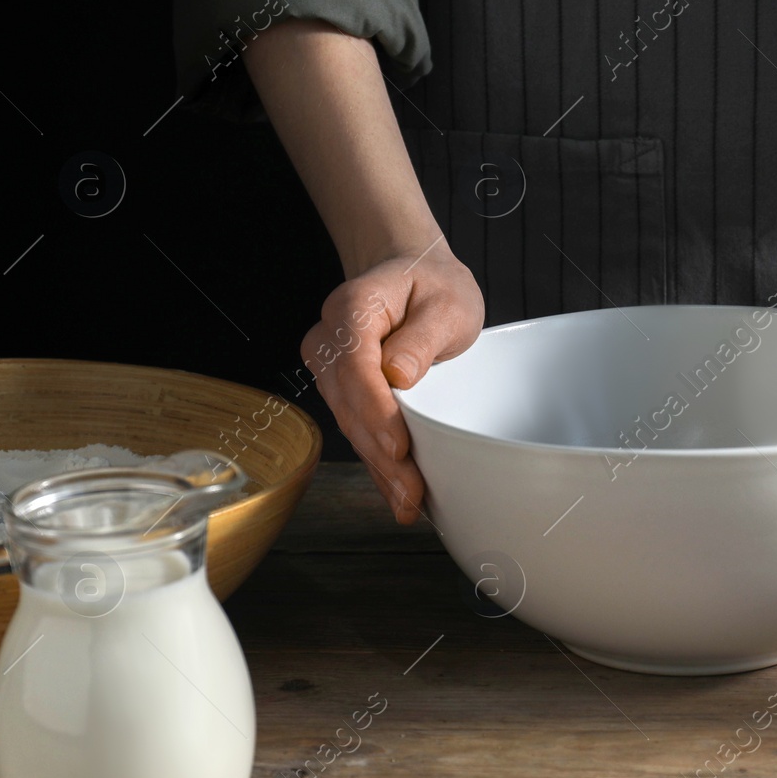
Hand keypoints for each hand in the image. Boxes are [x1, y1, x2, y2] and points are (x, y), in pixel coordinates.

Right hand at [302, 246, 483, 523]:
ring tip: (407, 502)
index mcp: (353, 307)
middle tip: (410, 492)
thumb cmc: (433, 286)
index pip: (356, 365)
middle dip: (379, 452)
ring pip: (350, 422)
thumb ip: (422, 337)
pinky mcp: (341, 388)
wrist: (411, 275)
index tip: (398, 446)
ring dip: (378, 466)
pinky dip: (377, 461)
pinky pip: (357, 427)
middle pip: (349, 403)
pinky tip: (395, 493)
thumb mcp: (447, 302)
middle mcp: (329, 337)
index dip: (375, 410)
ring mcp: (330, 365)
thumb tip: (399, 376)